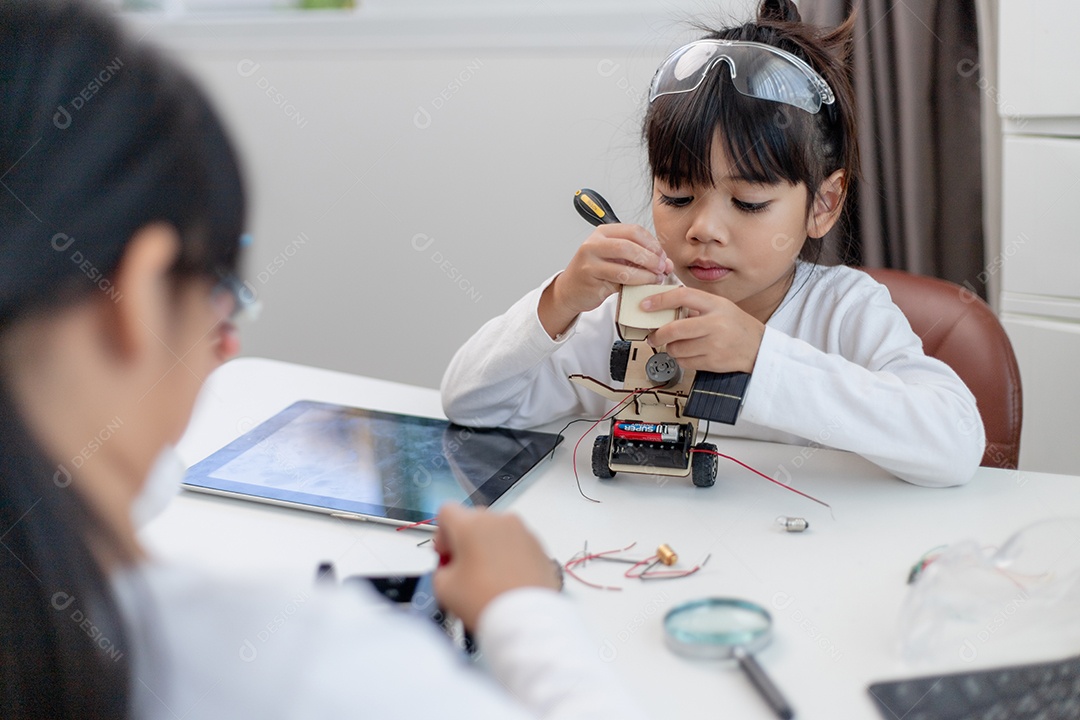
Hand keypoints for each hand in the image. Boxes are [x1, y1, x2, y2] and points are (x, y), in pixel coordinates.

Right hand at [432, 504, 560, 631]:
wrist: (527, 619)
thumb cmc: (488, 601)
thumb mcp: (444, 588)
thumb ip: (440, 570)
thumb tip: (448, 570)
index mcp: (471, 524)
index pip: (446, 511)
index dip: (441, 535)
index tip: (445, 555)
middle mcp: (499, 520)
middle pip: (472, 520)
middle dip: (464, 542)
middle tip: (463, 570)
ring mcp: (522, 531)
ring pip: (496, 531)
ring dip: (487, 548)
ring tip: (486, 580)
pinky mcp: (538, 546)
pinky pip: (516, 543)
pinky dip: (508, 556)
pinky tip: (504, 581)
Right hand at [538, 224, 673, 337]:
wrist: (570, 290)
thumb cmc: (594, 272)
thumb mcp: (615, 258)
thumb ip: (638, 257)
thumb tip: (666, 263)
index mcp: (603, 232)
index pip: (634, 231)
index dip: (652, 243)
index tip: (662, 256)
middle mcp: (594, 243)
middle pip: (629, 246)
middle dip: (650, 258)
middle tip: (661, 268)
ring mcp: (590, 261)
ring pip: (624, 266)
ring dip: (645, 274)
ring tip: (656, 279)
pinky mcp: (590, 279)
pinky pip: (618, 282)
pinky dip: (635, 284)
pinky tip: (643, 287)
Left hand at [642, 287, 764, 373]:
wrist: (759, 347)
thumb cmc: (737, 325)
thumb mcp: (720, 306)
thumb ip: (695, 305)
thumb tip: (663, 308)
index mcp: (715, 305)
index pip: (682, 297)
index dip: (660, 300)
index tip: (645, 305)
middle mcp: (714, 324)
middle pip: (674, 329)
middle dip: (658, 334)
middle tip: (653, 335)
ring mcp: (714, 345)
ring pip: (676, 349)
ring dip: (671, 348)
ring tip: (679, 345)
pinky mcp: (712, 362)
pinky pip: (684, 362)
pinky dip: (681, 359)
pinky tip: (689, 354)